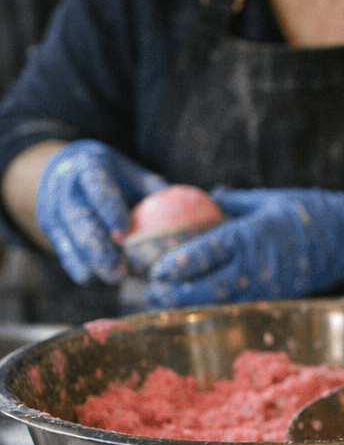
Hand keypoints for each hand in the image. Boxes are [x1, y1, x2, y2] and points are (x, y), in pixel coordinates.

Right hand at [35, 140, 168, 283]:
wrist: (65, 170)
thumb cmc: (112, 174)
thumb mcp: (131, 173)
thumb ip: (154, 190)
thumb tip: (193, 208)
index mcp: (89, 167)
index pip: (97, 186)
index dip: (108, 207)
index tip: (123, 229)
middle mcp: (66, 188)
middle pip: (79, 218)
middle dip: (98, 246)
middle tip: (119, 269)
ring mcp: (54, 209)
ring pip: (69, 237)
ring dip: (90, 260)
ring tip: (113, 277)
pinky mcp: (50, 227)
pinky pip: (61, 248)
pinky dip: (75, 264)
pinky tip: (90, 278)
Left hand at [143, 187, 343, 306]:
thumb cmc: (306, 210)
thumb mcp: (267, 198)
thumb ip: (232, 202)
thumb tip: (202, 197)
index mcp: (253, 233)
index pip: (209, 251)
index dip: (179, 262)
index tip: (156, 269)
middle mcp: (259, 263)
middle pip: (209, 285)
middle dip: (176, 293)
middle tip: (152, 293)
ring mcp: (269, 284)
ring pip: (221, 302)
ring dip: (190, 305)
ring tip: (165, 304)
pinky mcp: (276, 296)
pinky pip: (239, 305)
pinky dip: (214, 308)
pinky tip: (196, 307)